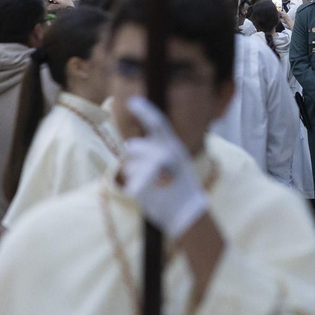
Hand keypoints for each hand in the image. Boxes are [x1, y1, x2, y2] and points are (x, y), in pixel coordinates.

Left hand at [122, 96, 208, 238]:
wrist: (188, 213)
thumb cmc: (181, 185)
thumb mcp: (177, 159)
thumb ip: (160, 148)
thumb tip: (133, 143)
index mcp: (173, 146)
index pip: (157, 122)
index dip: (145, 110)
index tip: (133, 101)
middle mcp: (162, 154)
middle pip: (132, 147)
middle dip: (135, 156)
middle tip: (152, 172)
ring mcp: (150, 171)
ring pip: (128, 165)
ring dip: (134, 174)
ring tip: (153, 185)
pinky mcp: (139, 187)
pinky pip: (126, 181)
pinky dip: (133, 188)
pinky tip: (148, 194)